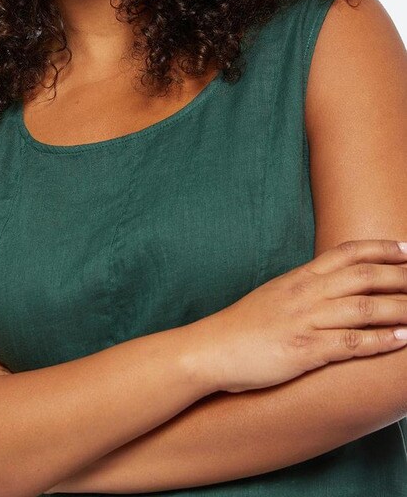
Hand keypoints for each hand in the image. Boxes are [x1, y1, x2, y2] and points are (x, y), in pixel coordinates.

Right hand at [191, 239, 406, 393]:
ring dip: (401, 308)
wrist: (213, 347)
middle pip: (364, 277)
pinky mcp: (304, 350)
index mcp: (300, 277)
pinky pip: (350, 343)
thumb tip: (331, 285)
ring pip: (364, 309)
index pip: (347, 253)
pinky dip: (381, 341)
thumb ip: (305, 286)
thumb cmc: (244, 324)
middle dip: (401, 276)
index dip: (381, 249)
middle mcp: (306, 293)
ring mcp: (306, 321)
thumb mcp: (276, 294)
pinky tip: (403, 340)